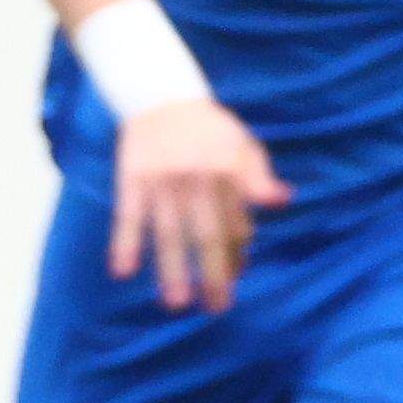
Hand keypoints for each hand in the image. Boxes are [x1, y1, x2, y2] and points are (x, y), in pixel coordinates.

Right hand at [103, 96, 285, 313]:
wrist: (160, 95)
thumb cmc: (208, 128)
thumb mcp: (242, 144)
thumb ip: (259, 174)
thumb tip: (281, 201)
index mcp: (227, 169)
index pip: (236, 223)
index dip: (238, 253)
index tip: (236, 275)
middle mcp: (196, 177)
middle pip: (207, 234)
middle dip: (214, 273)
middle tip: (218, 307)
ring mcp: (162, 181)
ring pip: (168, 232)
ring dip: (171, 269)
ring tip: (176, 303)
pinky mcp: (132, 179)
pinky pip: (128, 217)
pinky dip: (125, 244)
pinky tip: (122, 272)